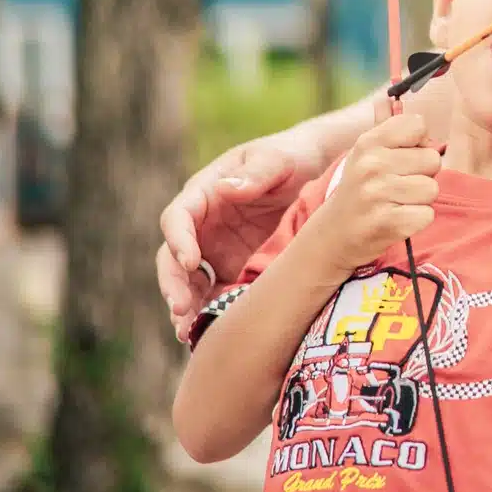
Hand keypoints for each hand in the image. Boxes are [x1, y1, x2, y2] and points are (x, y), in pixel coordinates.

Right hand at [158, 129, 329, 343]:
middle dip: (174, 283)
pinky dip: (210, 312)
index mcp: (205, 192)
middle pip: (174, 257)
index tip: (190, 261)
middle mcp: (202, 224)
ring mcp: (215, 249)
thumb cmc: (292, 158)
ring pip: (189, 282)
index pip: (178, 217)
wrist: (317, 173)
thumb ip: (255, 173)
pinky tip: (212, 333)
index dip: (179, 239)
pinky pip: (214, 293)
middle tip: (180, 309)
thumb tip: (224, 189)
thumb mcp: (277, 160)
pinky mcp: (231, 269)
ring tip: (188, 332)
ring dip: (185, 306)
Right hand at [302, 103, 442, 272]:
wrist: (332, 236)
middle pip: (432, 160)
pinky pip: (427, 215)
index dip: (419, 143)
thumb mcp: (364, 155)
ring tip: (396, 203)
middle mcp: (371, 165)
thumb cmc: (358, 190)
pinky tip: (396, 221)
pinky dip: (416, 221)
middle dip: (422, 175)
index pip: (418, 125)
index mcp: (368, 143)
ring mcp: (377, 194)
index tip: (403, 157)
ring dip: (420, 200)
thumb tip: (386, 98)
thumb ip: (382, 126)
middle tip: (398, 187)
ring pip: (432, 189)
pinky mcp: (386, 223)